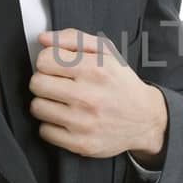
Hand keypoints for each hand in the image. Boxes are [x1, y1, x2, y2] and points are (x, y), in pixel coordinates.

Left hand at [30, 29, 166, 163]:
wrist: (145, 119)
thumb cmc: (122, 84)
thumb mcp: (106, 52)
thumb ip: (73, 39)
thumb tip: (43, 39)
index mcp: (95, 69)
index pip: (44, 60)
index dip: (48, 62)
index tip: (56, 67)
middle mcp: (89, 96)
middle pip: (36, 83)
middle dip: (44, 81)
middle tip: (57, 85)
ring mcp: (84, 122)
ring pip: (36, 107)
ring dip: (46, 103)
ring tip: (61, 102)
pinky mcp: (80, 143)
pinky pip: (44, 131)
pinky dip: (52, 125)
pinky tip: (66, 119)